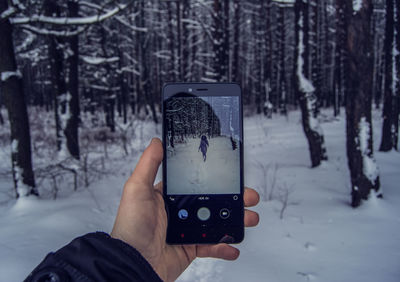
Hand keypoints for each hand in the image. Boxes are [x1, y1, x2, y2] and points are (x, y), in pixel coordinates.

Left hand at [111, 138, 259, 281]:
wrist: (133, 263)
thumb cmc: (130, 227)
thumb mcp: (137, 189)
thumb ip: (149, 164)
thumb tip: (156, 141)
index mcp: (169, 196)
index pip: (197, 183)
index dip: (215, 179)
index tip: (231, 176)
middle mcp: (179, 212)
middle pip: (212, 202)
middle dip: (233, 199)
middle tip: (248, 197)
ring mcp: (187, 230)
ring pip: (217, 222)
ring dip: (235, 221)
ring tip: (249, 218)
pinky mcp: (190, 248)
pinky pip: (212, 246)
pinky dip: (225, 247)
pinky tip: (233, 246)